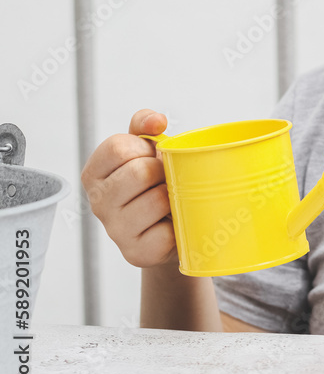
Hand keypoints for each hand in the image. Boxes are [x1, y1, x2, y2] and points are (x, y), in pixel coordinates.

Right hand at [80, 109, 177, 267]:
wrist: (172, 226)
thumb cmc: (156, 183)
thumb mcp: (146, 149)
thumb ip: (144, 125)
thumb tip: (156, 120)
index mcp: (95, 173)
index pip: (118, 148)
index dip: (145, 148)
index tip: (152, 156)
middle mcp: (98, 201)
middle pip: (139, 172)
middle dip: (164, 171)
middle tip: (168, 179)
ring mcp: (115, 230)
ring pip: (157, 200)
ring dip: (175, 196)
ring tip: (172, 199)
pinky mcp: (136, 253)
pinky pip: (167, 231)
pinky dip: (179, 224)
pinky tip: (174, 223)